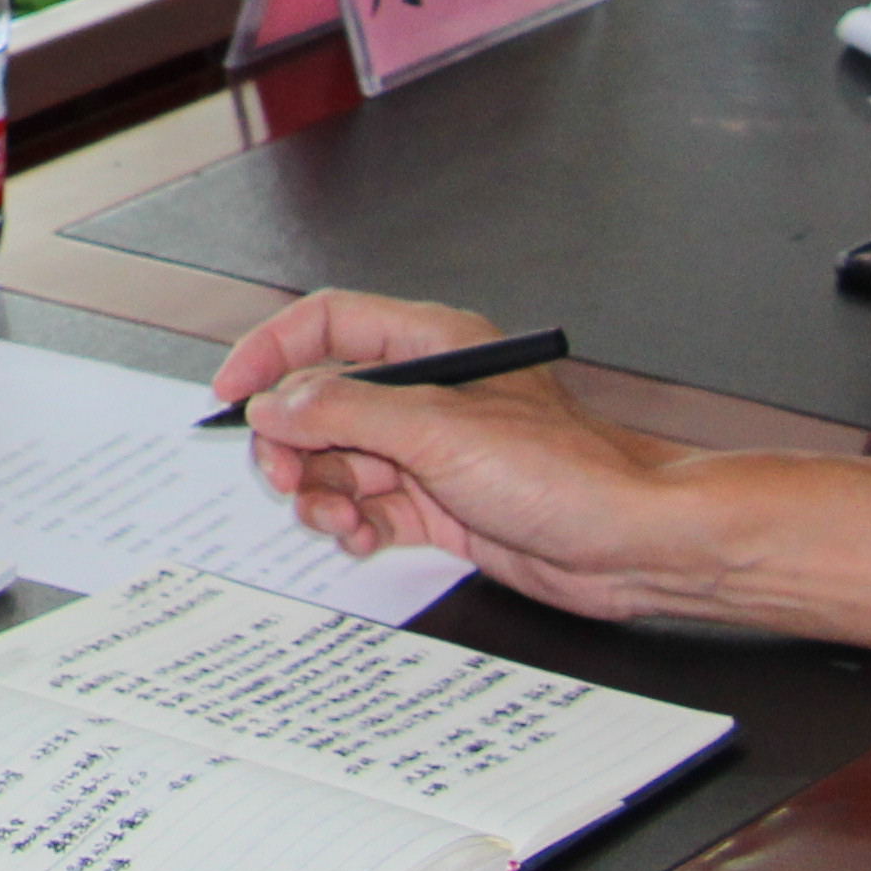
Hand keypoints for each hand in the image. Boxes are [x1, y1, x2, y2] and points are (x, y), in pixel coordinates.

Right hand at [207, 291, 731, 621]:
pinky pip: (370, 507)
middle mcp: (426, 394)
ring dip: (323, 491)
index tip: (233, 392)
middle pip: (321, 401)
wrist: (636, 545)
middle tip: (285, 476)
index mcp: (430, 344)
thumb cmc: (572, 473)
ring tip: (337, 517)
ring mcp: (432, 452)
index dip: (271, 352)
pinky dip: (354, 524)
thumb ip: (346, 412)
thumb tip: (274, 406)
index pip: (327, 325)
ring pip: (340, 460)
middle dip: (293, 442)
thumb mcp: (441, 432)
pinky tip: (364, 537)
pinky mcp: (441, 506)